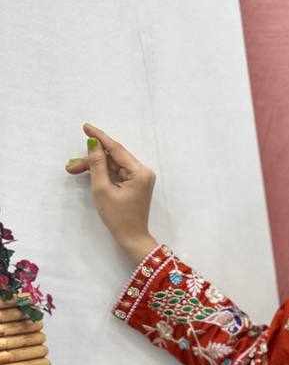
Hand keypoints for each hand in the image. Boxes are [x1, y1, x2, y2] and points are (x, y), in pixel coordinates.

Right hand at [64, 122, 156, 252]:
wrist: (131, 238)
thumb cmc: (117, 217)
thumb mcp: (102, 189)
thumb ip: (97, 165)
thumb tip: (93, 144)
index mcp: (139, 172)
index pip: (117, 149)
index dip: (99, 138)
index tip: (85, 127)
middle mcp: (142, 171)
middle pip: (113, 157)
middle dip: (91, 159)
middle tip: (70, 165)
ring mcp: (139, 178)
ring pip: (112, 165)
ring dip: (94, 166)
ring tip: (72, 170)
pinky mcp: (134, 184)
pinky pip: (116, 172)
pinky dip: (102, 172)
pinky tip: (86, 172)